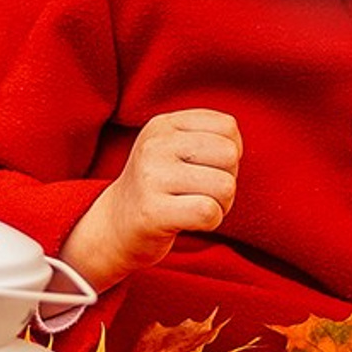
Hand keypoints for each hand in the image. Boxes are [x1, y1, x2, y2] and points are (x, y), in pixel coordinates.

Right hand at [62, 107, 240, 288]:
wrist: (115, 225)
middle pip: (229, 155)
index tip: (205, 169)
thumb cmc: (158, 187)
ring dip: (221, 204)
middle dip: (227, 180)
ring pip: (224, 186)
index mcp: (163, 125)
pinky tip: (190, 222)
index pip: (227, 127)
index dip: (229, 154)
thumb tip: (237, 149)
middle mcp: (154, 145)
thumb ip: (208, 138)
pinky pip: (209, 212)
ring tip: (195, 206)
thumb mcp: (175, 149)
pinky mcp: (152, 211)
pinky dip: (211, 222)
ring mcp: (151, 177)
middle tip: (201, 192)